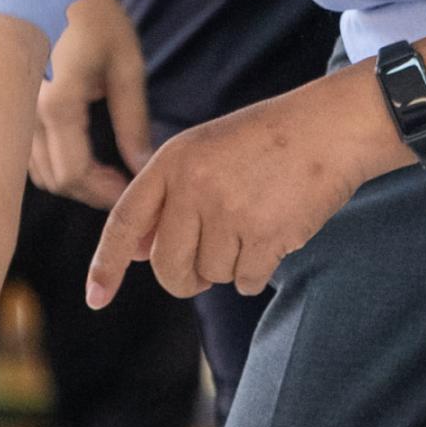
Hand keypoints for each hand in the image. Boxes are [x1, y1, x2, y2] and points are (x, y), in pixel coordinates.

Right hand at [29, 0, 153, 207]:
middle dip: (90, 191)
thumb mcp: (125, 64)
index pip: (75, 174)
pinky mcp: (6, 107)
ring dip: (71, 178)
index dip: (105, 192)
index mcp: (57, 105)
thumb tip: (143, 164)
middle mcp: (24, 115)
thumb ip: (133, 120)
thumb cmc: (91, 16)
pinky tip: (77, 149)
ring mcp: (10, 112)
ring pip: (37, 171)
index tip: (131, 188)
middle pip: (54, 180)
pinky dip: (53, 161)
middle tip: (122, 183)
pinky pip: (26, 153)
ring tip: (104, 169)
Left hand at [86, 67, 401, 305]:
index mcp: (171, 162)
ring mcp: (229, 211)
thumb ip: (167, 200)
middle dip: (186, 278)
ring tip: (254, 224)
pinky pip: (245, 281)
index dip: (107, 264)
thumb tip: (136, 254)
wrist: (329, 128)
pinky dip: (258, 271)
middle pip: (168, 267)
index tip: (96, 298)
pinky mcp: (265, 234)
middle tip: (206, 265)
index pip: (124, 221)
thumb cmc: (265, 142)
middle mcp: (193, 186)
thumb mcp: (203, 153)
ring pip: (212, 276)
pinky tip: (273, 237)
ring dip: (231, 265)